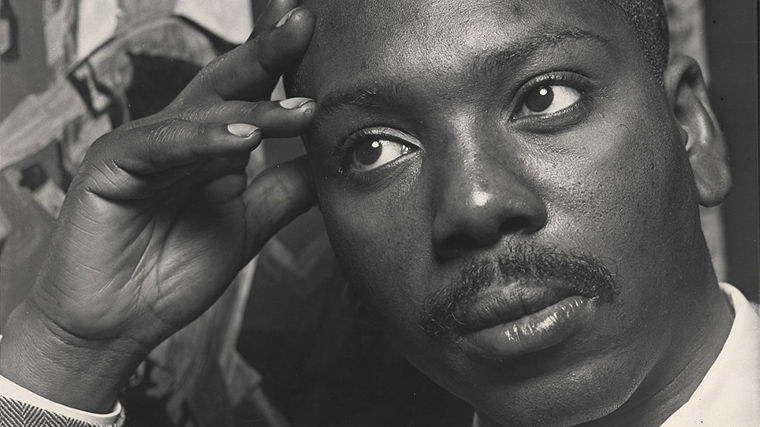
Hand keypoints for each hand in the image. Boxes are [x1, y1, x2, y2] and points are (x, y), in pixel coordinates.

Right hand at [0, 0, 314, 411]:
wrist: (116, 326)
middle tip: (304, 25)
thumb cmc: (171, 272)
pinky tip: (242, 141)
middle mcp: (175, 137)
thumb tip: (334, 159)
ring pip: (199, 116)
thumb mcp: (247, 225)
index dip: (281, 67)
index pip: (248, 95)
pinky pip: (159, 146)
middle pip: (223, 86)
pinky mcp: (110, 165)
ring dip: (252, 111)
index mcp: (206, 146)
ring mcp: (141, 146)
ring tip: (299, 110)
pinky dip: (200, 142)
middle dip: (265, 56)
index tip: (320, 40)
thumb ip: (286, 190)